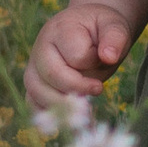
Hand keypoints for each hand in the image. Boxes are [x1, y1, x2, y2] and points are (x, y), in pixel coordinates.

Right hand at [26, 0, 139, 115]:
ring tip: (86, 109)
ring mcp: (34, 67)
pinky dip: (48, 116)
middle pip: (51, 76)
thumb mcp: (114, 26)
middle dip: (77, 89)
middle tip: (98, 89)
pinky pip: (33, 103)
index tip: (106, 60)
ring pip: (36, 92)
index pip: (75, 57)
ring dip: (63, 106)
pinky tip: (69, 120)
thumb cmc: (101, 29)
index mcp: (60, 29)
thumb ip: (115, 38)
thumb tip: (109, 57)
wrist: (87, 29)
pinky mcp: (34, 83)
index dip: (92, 64)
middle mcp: (41, 48)